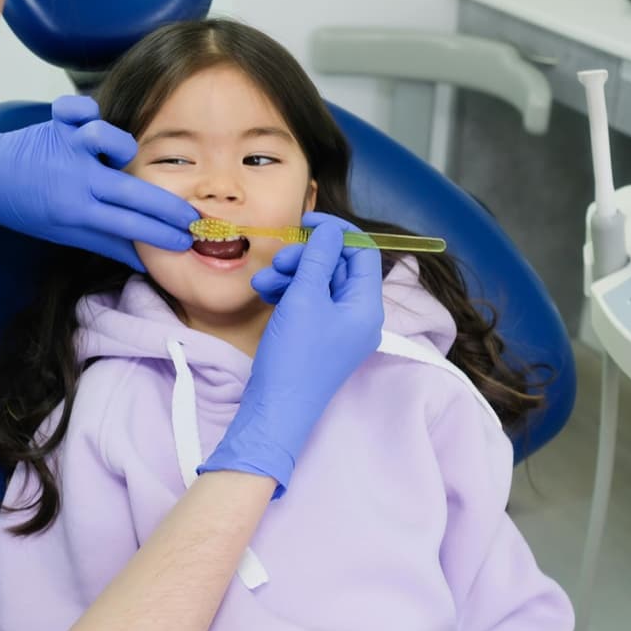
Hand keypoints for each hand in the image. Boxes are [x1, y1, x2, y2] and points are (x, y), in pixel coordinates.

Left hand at [0, 95, 196, 270]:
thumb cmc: (26, 208)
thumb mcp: (64, 234)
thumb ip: (105, 243)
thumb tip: (144, 262)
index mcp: (76, 211)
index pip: (129, 225)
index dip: (161, 234)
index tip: (187, 240)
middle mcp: (76, 179)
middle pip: (132, 191)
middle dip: (167, 206)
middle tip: (191, 214)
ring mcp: (67, 149)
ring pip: (107, 139)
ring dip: (121, 146)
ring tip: (123, 157)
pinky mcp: (57, 124)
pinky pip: (77, 108)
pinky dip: (86, 108)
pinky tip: (90, 118)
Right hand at [200, 213, 384, 494]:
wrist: (276, 409)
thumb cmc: (295, 355)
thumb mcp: (305, 298)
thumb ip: (318, 258)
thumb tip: (331, 230)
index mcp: (367, 306)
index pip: (361, 254)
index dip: (336, 233)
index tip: (306, 222)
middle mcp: (358, 316)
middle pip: (338, 267)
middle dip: (306, 257)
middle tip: (279, 260)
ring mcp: (338, 329)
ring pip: (318, 284)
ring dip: (291, 275)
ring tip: (264, 282)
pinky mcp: (317, 339)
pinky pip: (308, 303)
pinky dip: (288, 293)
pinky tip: (265, 293)